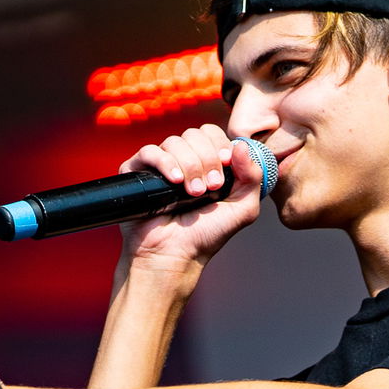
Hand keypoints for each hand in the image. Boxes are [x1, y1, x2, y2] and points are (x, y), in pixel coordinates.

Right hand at [118, 124, 265, 265]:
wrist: (174, 255)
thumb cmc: (206, 235)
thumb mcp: (243, 208)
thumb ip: (252, 176)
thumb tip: (242, 146)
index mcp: (205, 162)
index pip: (211, 133)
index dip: (220, 145)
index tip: (225, 168)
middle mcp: (182, 160)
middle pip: (194, 133)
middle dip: (207, 159)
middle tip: (210, 188)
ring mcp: (159, 165)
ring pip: (174, 141)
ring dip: (189, 166)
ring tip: (192, 193)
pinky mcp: (136, 172)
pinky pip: (149, 152)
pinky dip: (165, 162)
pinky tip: (174, 181)